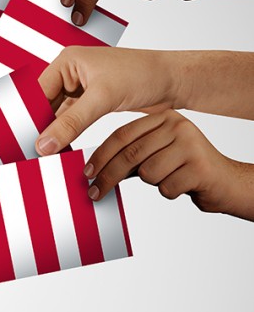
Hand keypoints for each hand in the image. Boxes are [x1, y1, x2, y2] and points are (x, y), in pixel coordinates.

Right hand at [35, 47, 178, 154]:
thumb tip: (44, 144)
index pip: (37, 92)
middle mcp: (70, 73)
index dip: (28, 116)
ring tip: (45, 153)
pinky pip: (71, 119)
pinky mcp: (92, 101)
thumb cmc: (144, 74)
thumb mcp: (103, 98)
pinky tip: (62, 148)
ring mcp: (81, 87)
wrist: (175, 80)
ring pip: (57, 114)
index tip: (23, 140)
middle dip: (39, 126)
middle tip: (32, 151)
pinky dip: (67, 133)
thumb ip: (72, 123)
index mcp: (67, 61)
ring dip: (54, 132)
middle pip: (44, 104)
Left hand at [86, 110, 253, 217]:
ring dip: (153, 183)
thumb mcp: (154, 155)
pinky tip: (183, 184)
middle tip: (94, 194)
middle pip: (130, 154)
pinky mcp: (200, 166)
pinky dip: (170, 191)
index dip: (100, 156)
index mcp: (163, 118)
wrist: (226, 182)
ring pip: (148, 173)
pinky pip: (166, 187)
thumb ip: (129, 157)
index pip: (121, 135)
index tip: (86, 173)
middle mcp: (177, 126)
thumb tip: (93, 169)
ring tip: (170, 178)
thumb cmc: (183, 169)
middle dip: (108, 177)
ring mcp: (191, 144)